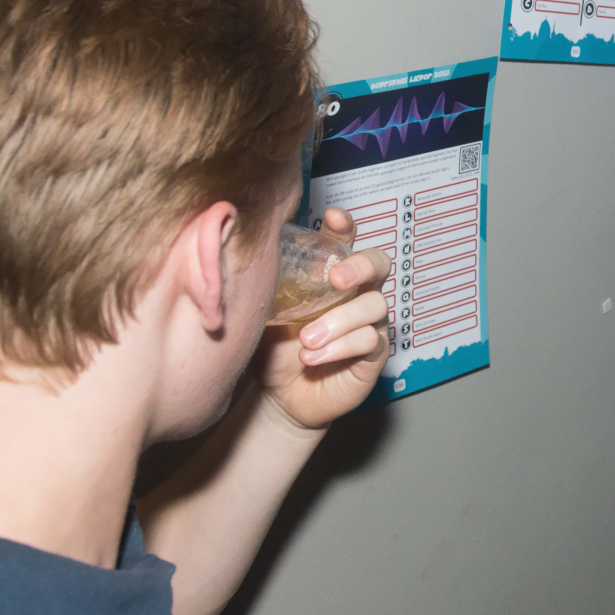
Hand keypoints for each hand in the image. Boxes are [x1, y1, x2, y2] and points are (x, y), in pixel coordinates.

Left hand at [254, 207, 391, 431]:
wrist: (280, 396)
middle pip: (378, 263)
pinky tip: (311, 358)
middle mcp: (356, 293)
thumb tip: (235, 253)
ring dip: (338, 320)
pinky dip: (339, 348)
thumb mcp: (263, 313)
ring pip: (373, 305)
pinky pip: (369, 340)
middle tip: (335, 278)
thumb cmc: (273, 347)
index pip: (343, 241)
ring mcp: (369, 322)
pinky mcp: (374, 353)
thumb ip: (263, 285)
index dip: (343, 226)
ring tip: (306, 340)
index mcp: (330, 275)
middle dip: (360, 265)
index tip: (333, 217)